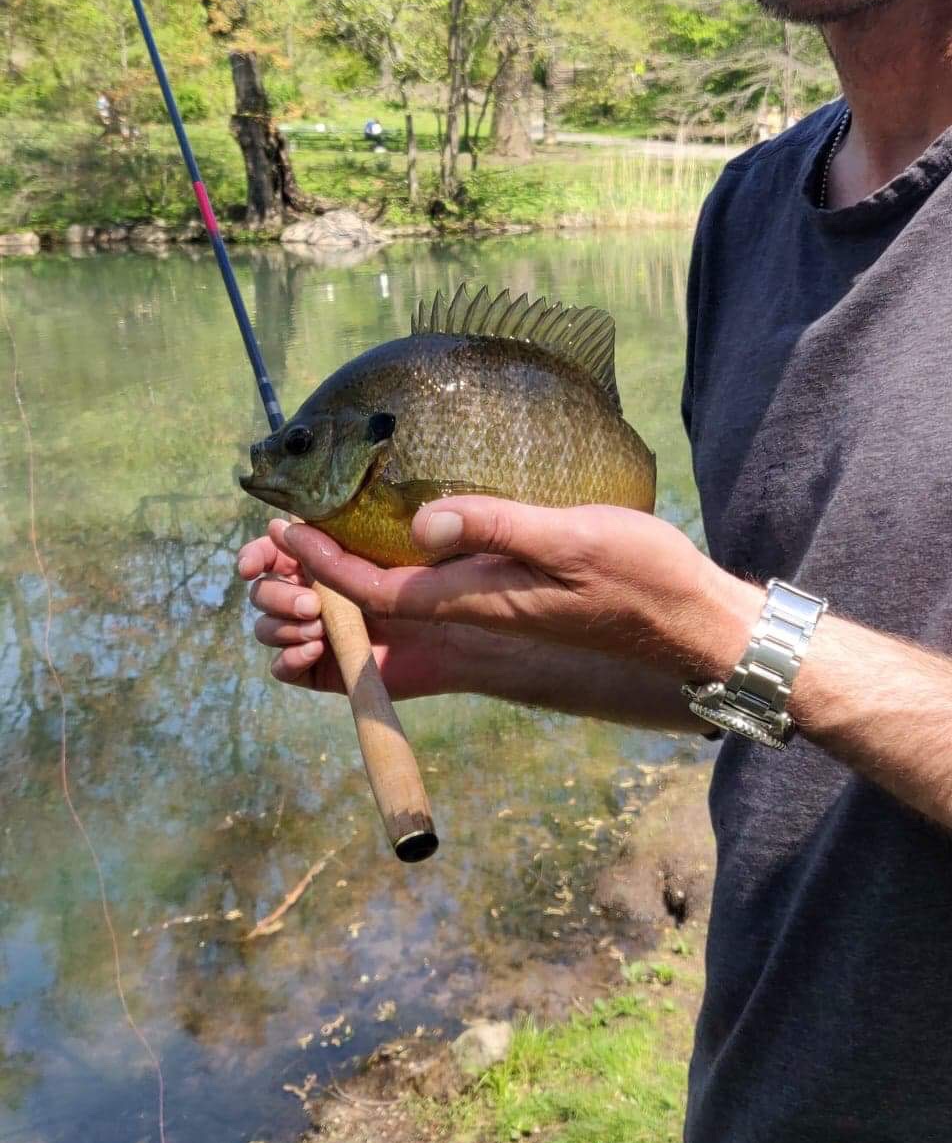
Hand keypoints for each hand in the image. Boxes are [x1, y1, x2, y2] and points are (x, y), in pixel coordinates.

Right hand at [237, 524, 503, 698]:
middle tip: (309, 602)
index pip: (298, 540)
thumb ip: (484, 522)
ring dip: (278, 624)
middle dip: (272, 590)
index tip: (264, 549)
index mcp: (366, 545)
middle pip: (273, 584)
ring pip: (276, 623)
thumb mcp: (515, 537)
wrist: (523, 643)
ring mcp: (343, 629)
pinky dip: (288, 662)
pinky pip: (298, 669)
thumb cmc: (521, 581)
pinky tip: (312, 652)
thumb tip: (426, 525)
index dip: (269, 545)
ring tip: (315, 627)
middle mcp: (343, 587)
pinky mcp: (349, 668)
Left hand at [269, 498, 761, 682]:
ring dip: (348, 572)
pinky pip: (433, 588)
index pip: (375, 588)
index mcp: (475, 597)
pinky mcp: (512, 595)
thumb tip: (421, 520)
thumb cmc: (637, 578)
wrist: (689, 623)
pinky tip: (398, 533)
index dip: (322, 563)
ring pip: (399, 594)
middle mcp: (473, 606)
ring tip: (311, 536)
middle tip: (275, 535)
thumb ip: (496, 527)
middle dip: (317, 575)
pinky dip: (396, 565)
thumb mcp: (568, 539)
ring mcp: (491, 603)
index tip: (282, 528)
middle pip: (373, 599)